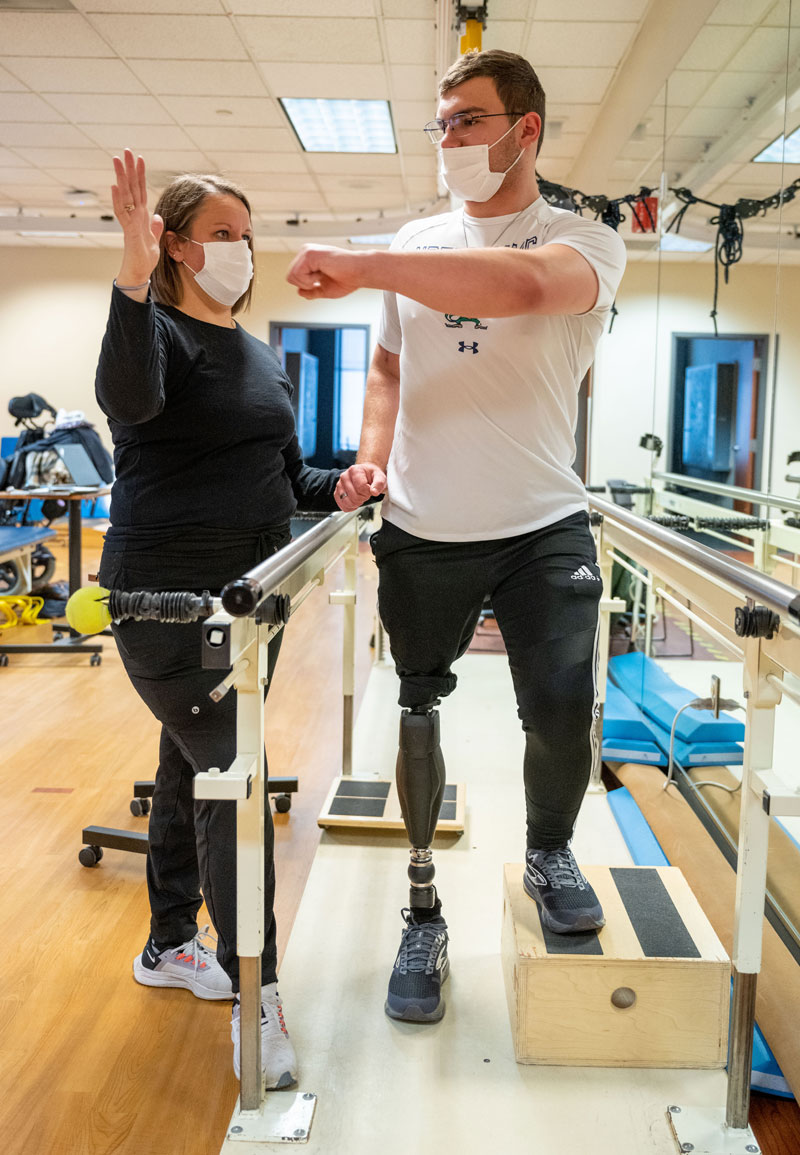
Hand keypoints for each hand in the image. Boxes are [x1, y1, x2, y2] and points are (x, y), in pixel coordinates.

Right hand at [112, 149, 162, 281]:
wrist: (139, 274)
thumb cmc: (144, 258)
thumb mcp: (155, 240)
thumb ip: (155, 228)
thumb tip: (157, 217)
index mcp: (141, 215)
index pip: (140, 190)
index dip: (140, 175)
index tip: (139, 158)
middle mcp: (134, 215)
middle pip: (131, 188)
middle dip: (129, 169)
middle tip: (125, 150)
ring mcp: (130, 222)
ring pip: (124, 196)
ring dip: (121, 178)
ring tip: (117, 161)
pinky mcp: (128, 232)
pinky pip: (122, 213)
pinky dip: (118, 200)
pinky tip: (115, 187)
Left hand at [286, 245, 365, 299]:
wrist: (359, 272)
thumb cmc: (347, 278)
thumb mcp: (325, 289)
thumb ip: (311, 291)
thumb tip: (299, 292)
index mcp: (308, 258)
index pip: (293, 277)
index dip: (306, 285)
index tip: (322, 280)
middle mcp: (306, 252)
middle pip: (290, 277)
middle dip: (305, 285)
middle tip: (322, 279)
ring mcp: (307, 251)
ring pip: (292, 276)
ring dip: (308, 283)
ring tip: (323, 275)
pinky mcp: (309, 254)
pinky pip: (297, 274)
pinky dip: (309, 280)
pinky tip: (322, 273)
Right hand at [335, 463, 386, 510]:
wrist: (366, 474)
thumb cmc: (371, 476)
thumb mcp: (380, 477)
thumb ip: (379, 484)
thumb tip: (374, 492)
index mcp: (354, 470)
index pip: (361, 488)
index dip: (368, 492)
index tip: (370, 490)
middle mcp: (344, 476)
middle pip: (354, 496)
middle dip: (363, 498)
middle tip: (365, 494)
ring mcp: (339, 485)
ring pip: (346, 502)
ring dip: (356, 504)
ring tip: (360, 497)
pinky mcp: (337, 494)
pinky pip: (342, 506)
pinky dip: (350, 507)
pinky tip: (355, 502)